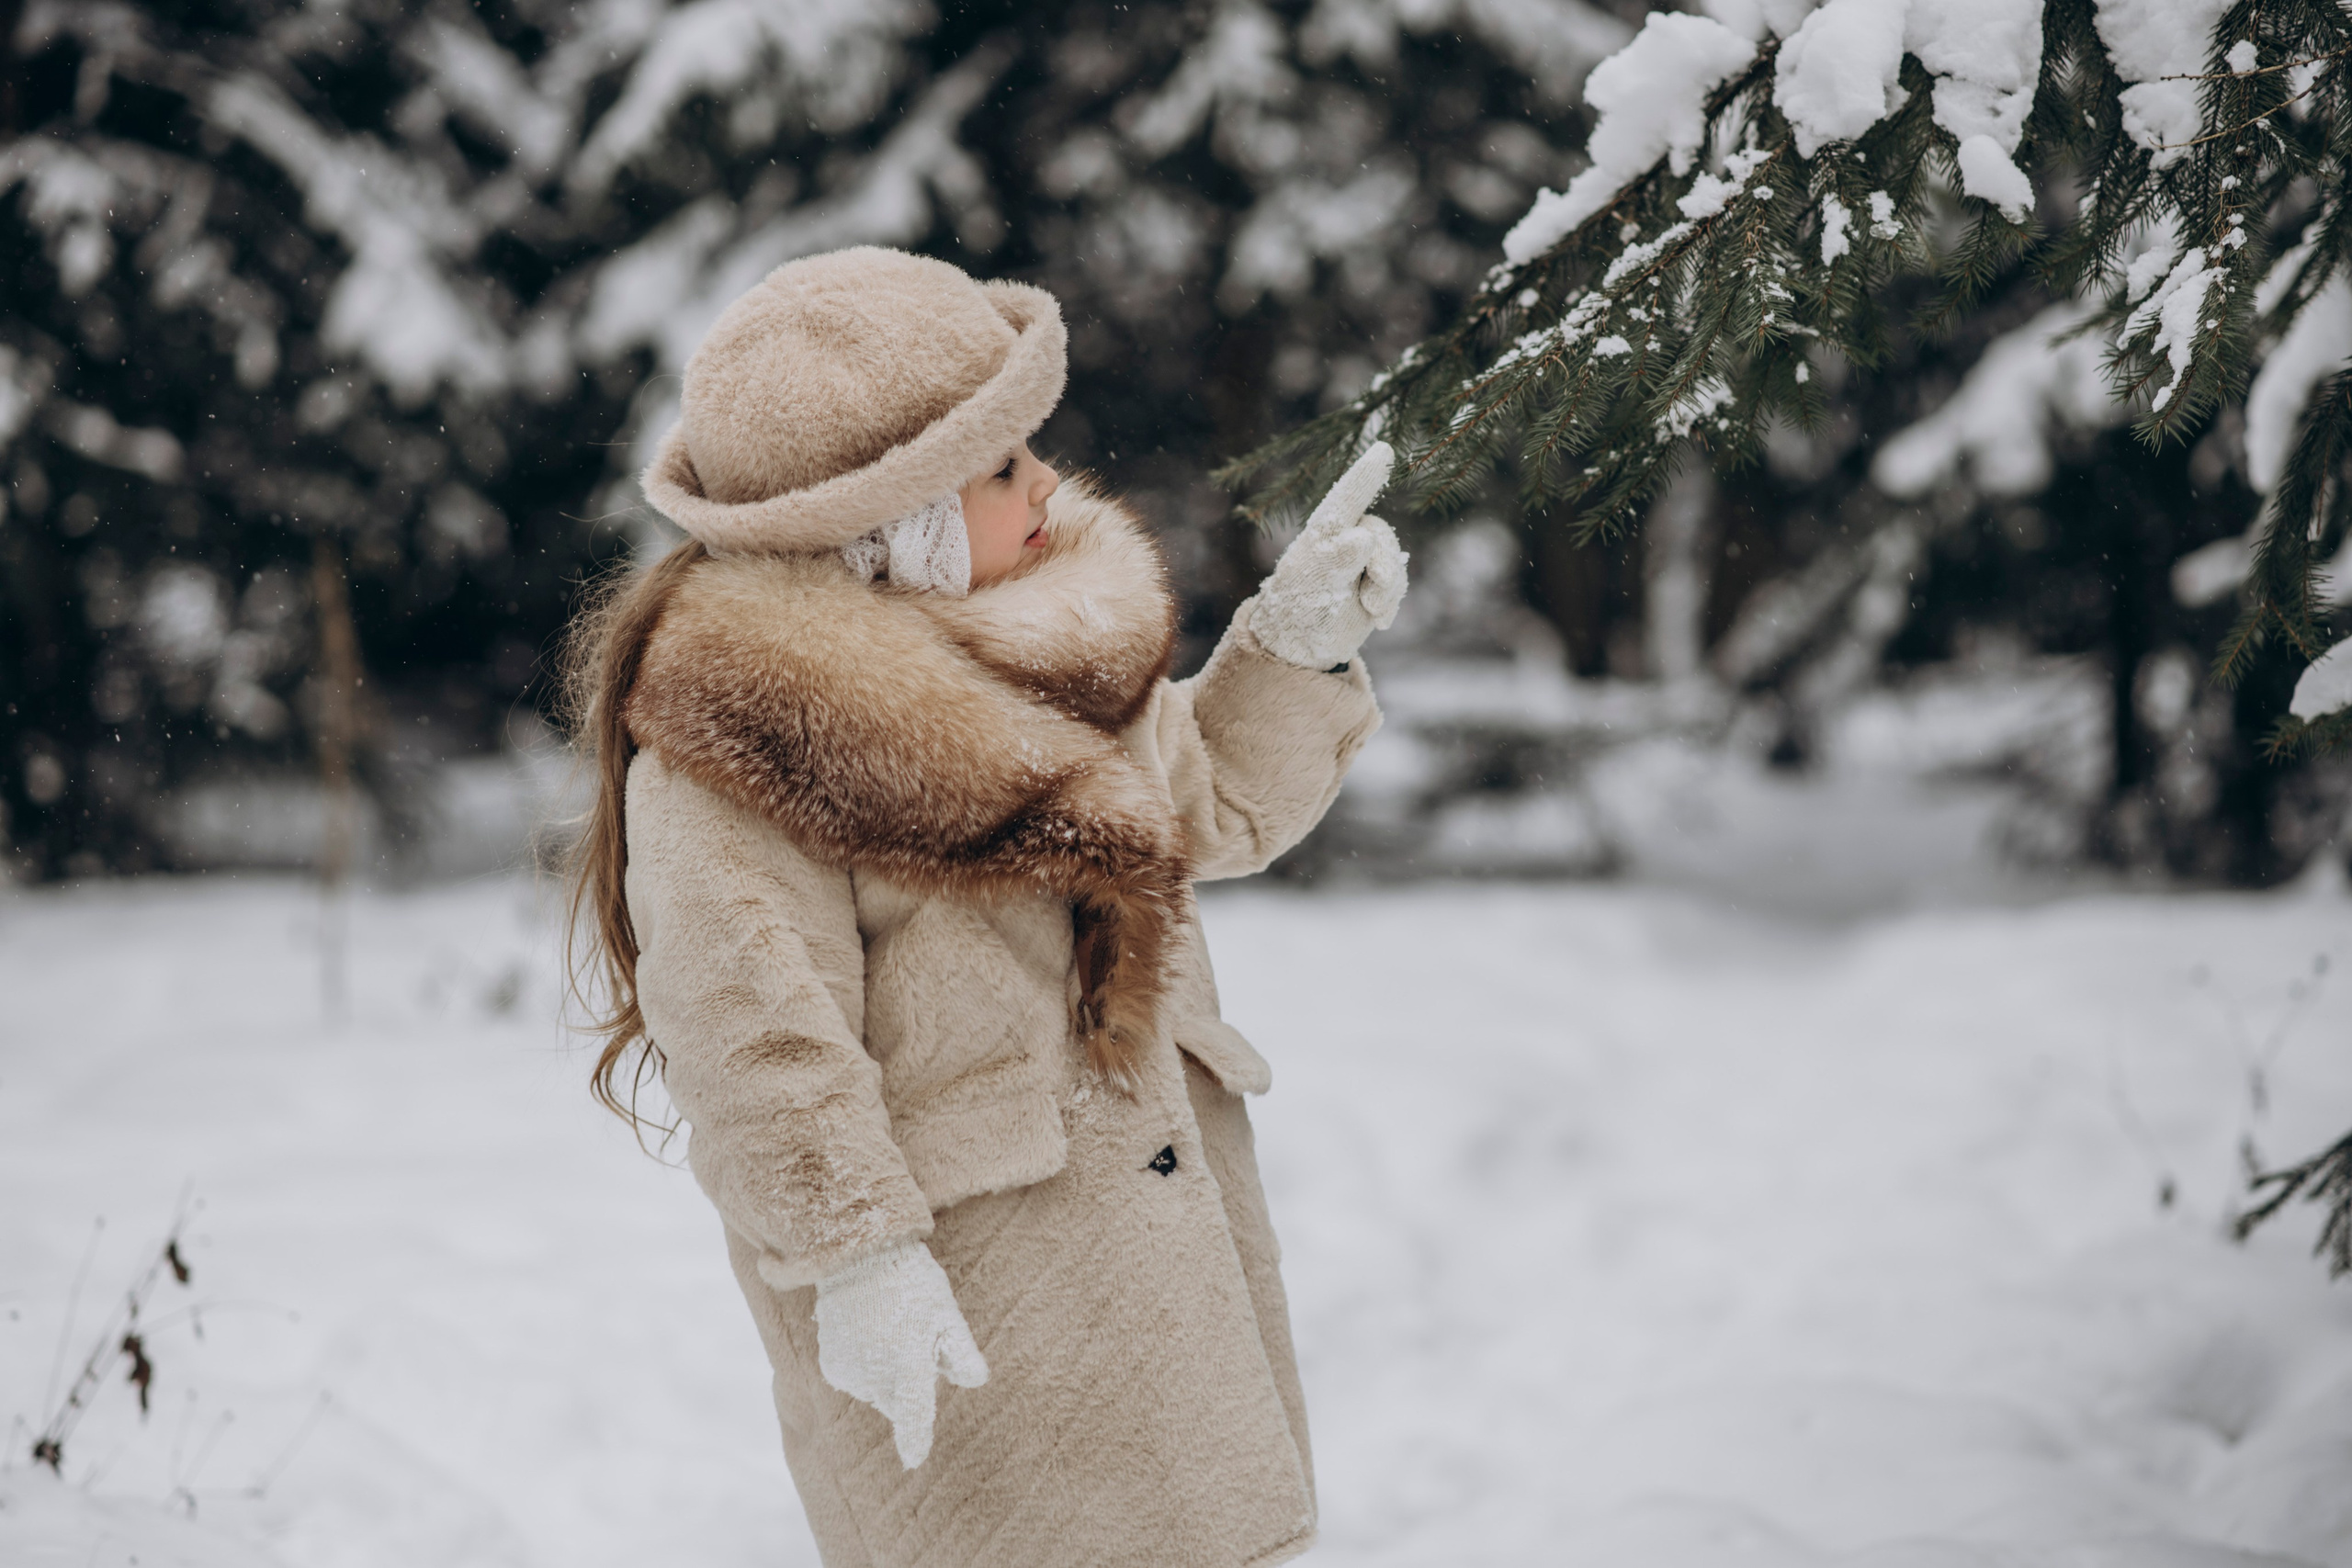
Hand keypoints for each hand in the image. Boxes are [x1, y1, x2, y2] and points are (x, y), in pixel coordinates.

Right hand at [810, 1240, 987, 1467]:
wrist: (858, 1255)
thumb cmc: (911, 1283)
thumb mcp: (946, 1314)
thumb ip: (961, 1353)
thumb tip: (975, 1381)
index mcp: (908, 1368)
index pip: (914, 1416)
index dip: (915, 1439)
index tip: (913, 1460)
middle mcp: (875, 1378)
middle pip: (898, 1400)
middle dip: (908, 1383)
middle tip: (914, 1339)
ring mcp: (850, 1373)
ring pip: (876, 1388)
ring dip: (885, 1372)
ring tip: (889, 1328)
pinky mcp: (831, 1365)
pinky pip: (855, 1377)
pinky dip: (863, 1364)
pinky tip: (867, 1331)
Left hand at [1251, 441, 1409, 669]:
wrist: (1300, 646)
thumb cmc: (1296, 610)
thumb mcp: (1314, 586)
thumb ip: (1337, 559)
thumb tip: (1362, 538)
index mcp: (1324, 532)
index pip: (1348, 497)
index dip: (1366, 474)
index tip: (1383, 449)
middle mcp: (1345, 539)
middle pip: (1380, 534)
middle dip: (1384, 564)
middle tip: (1373, 596)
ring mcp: (1363, 561)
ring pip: (1393, 560)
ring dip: (1386, 589)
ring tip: (1368, 609)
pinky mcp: (1375, 583)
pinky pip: (1397, 584)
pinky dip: (1390, 603)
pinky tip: (1377, 620)